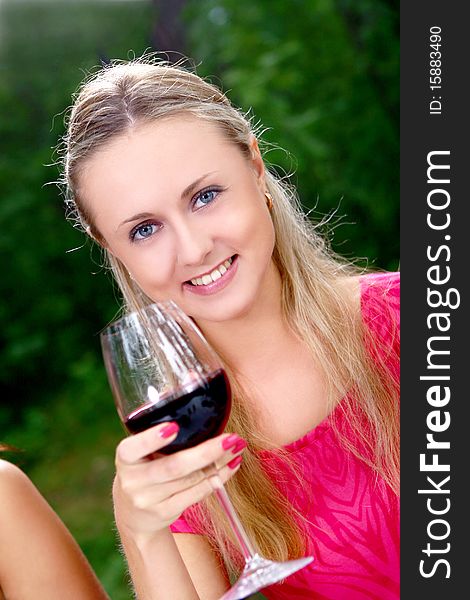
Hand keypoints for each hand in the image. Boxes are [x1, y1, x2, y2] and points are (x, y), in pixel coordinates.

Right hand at [113, 423, 245, 540]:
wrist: (133, 514)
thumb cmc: (143, 469)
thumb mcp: (139, 453)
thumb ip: (158, 438)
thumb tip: (202, 415)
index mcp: (125, 458)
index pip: (132, 448)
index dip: (151, 439)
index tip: (173, 427)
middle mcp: (133, 481)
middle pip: (173, 467)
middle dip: (206, 452)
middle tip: (230, 438)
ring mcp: (149, 500)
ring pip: (191, 480)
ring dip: (219, 462)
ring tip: (236, 447)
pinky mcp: (166, 512)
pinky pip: (197, 494)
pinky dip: (218, 478)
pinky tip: (231, 465)